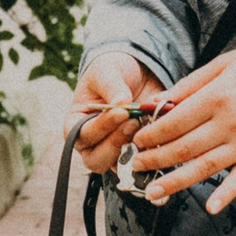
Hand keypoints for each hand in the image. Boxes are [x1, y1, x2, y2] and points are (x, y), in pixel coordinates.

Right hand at [73, 53, 163, 175]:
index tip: (121, 112)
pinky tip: (159, 134)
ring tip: (145, 126)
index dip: (99, 128)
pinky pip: (141, 163)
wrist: (138, 75)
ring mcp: (113, 152)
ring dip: (132, 150)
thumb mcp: (107, 70)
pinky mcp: (135, 153)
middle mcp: (91, 143)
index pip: (79, 135)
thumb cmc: (113, 70)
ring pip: (118, 166)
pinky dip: (150, 151)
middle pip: (95, 159)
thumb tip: (122, 102)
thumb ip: (111, 85)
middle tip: (133, 121)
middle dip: (115, 143)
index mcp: (76, 123)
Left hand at [131, 44, 235, 213]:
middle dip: (156, 158)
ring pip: (205, 168)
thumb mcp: (222, 64)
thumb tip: (156, 102)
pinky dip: (226, 195)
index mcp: (217, 98)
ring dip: (176, 182)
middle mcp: (230, 124)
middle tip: (137, 164)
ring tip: (153, 191)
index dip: (152, 134)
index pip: (174, 123)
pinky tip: (209, 207)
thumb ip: (188, 85)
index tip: (139, 139)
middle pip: (183, 148)